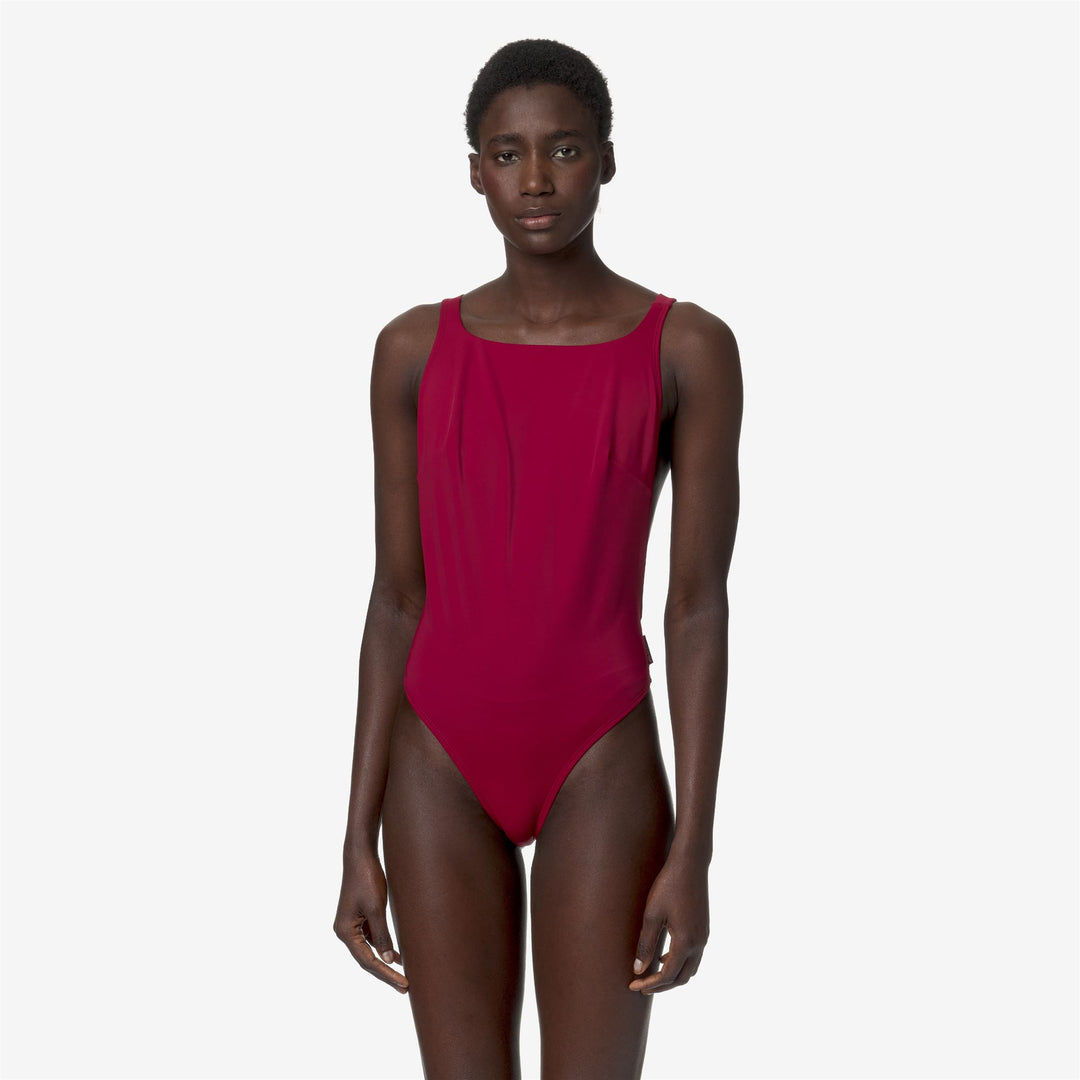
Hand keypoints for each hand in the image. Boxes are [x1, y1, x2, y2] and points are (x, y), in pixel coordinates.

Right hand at [333, 845, 408, 993]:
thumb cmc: (367, 879)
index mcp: (345, 932)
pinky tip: (396, 955)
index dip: (387, 975)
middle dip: (386, 974)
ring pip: (369, 951)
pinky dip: (383, 948)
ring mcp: (352, 925)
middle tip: (405, 987)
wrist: (361, 855)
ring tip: (403, 976)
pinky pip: (371, 939)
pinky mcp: (359, 918)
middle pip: (367, 960)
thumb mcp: (376, 908)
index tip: (404, 984)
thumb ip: (382, 935)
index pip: (368, 961)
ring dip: (385, 962)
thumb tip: (388, 960)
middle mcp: (345, 932)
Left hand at [628, 855, 709, 993]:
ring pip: (690, 969)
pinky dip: (680, 963)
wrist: (690, 865)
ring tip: (652, 974)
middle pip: (682, 978)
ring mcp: (704, 936)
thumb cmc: (668, 886)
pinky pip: (694, 957)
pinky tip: (664, 956)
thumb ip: (646, 944)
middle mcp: (699, 943)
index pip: (668, 975)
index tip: (633, 986)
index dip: (650, 984)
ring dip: (672, 976)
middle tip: (641, 986)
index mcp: (686, 942)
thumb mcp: (652, 914)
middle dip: (662, 986)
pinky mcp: (703, 929)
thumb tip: (638, 970)